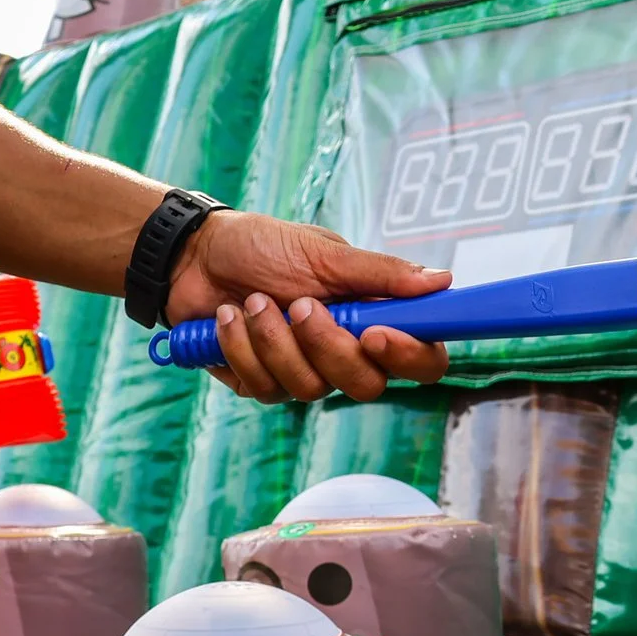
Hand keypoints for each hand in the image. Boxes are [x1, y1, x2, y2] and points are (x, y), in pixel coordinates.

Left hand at [166, 211, 449, 403]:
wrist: (194, 257)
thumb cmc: (263, 246)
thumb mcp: (323, 252)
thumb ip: (380, 273)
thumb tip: (442, 280)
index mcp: (374, 317)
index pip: (421, 358)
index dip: (409, 356)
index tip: (376, 333)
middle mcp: (346, 351)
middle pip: (367, 385)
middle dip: (327, 346)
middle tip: (298, 304)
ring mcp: (305, 371)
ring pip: (312, 389)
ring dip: (274, 340)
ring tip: (252, 301)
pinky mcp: (264, 383)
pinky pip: (265, 387)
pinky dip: (242, 347)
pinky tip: (227, 318)